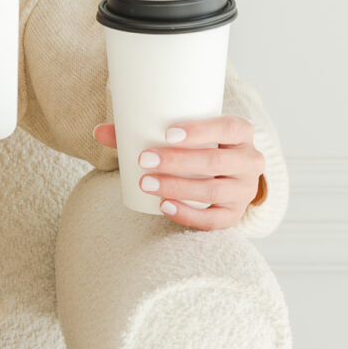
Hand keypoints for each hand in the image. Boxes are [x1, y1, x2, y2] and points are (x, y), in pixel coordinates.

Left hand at [93, 118, 265, 230]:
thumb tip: (97, 131)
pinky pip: (214, 220)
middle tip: (145, 159)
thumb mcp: (178, 138)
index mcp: (241, 134)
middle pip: (217, 161)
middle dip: (179, 161)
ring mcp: (244, 191)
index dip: (202, 130)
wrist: (222, 178)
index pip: (230, 127)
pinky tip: (164, 207)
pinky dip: (188, 214)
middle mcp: (250, 161)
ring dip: (178, 187)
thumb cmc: (195, 150)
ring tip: (146, 183)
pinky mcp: (234, 215)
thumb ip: (140, 132)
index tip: (168, 132)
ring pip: (214, 191)